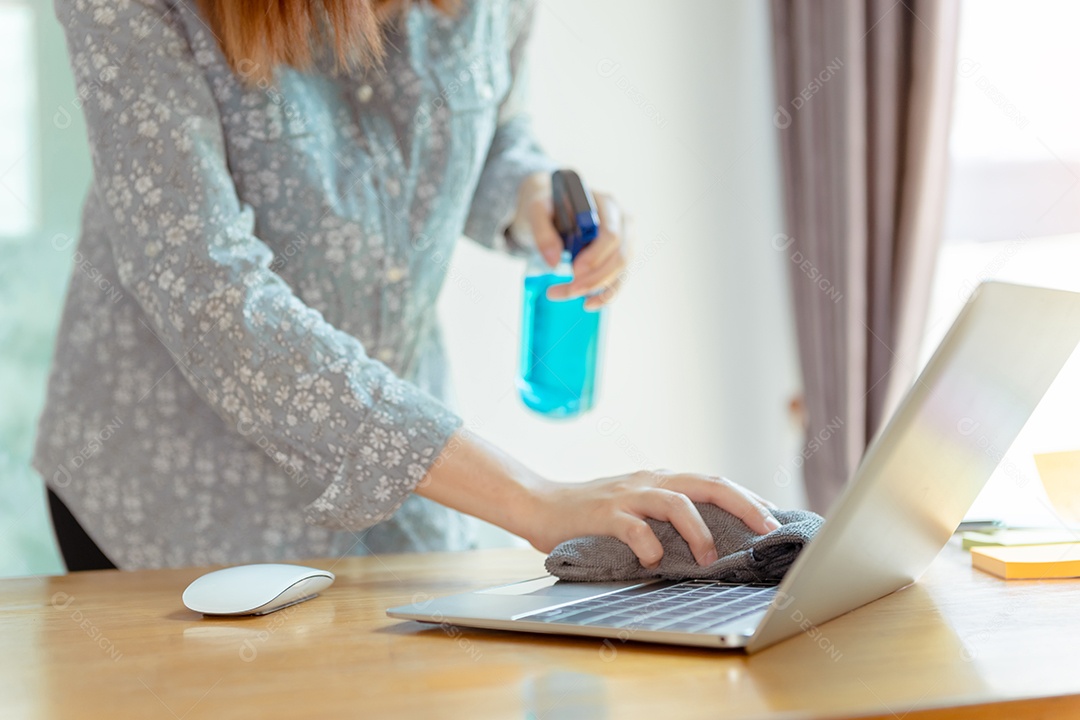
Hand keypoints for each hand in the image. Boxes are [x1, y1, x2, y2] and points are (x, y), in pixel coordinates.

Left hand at [510, 171, 630, 309]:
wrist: (553, 208)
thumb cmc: (549, 206)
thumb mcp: (537, 210)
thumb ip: (543, 232)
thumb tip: (554, 263)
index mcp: (606, 204)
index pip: (611, 234)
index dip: (595, 257)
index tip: (573, 271)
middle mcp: (622, 221)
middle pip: (619, 256)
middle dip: (595, 278)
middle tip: (569, 290)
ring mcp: (625, 240)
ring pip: (621, 271)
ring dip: (598, 289)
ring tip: (571, 296)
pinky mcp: (620, 256)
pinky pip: (619, 279)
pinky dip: (606, 295)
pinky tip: (589, 304)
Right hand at [525, 471, 780, 568]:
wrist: (539, 504)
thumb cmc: (591, 514)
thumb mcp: (636, 506)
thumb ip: (666, 514)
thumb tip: (711, 537)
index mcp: (661, 480)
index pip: (714, 482)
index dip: (747, 498)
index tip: (774, 517)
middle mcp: (650, 481)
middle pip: (707, 484)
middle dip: (743, 505)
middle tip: (767, 529)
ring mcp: (627, 496)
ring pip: (676, 502)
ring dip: (699, 531)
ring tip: (709, 558)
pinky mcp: (603, 514)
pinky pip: (634, 527)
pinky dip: (650, 545)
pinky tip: (654, 561)